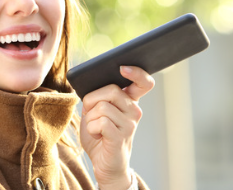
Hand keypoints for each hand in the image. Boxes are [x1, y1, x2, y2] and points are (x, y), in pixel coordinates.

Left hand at [79, 65, 154, 189]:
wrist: (104, 164)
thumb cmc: (99, 136)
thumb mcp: (95, 112)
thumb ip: (96, 97)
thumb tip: (89, 85)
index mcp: (130, 101)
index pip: (143, 82)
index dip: (136, 72)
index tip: (123, 67)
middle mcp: (134, 110)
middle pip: (111, 90)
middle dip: (92, 99)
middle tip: (90, 112)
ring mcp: (130, 123)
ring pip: (102, 107)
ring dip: (90, 118)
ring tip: (95, 128)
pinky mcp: (121, 136)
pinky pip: (100, 122)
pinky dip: (91, 128)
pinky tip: (96, 135)